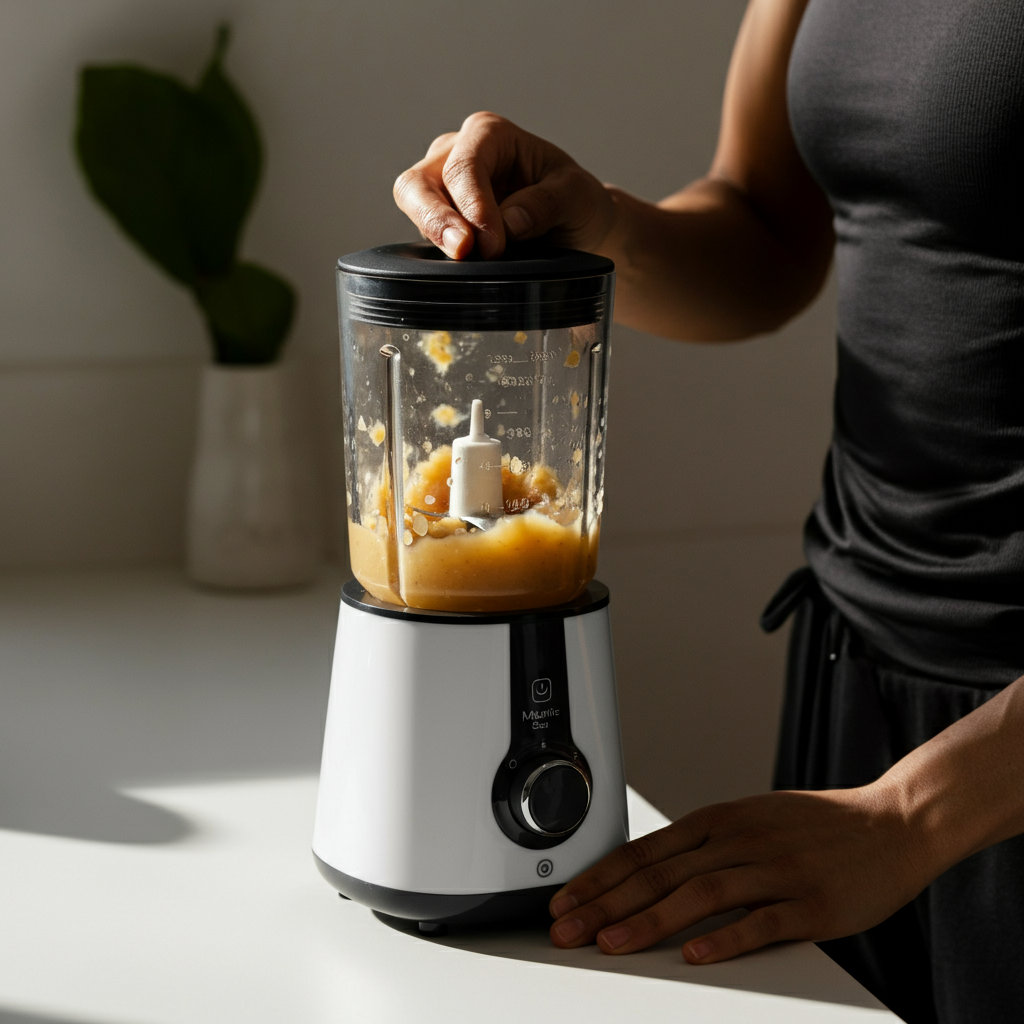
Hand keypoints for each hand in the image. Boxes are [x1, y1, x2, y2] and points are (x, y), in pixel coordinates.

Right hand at [393, 112, 615, 259]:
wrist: (578, 229)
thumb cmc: (576, 203)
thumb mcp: (577, 196)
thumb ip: (545, 204)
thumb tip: (508, 223)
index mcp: (491, 135)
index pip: (464, 165)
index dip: (473, 205)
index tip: (495, 244)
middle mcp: (458, 154)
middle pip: (419, 181)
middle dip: (435, 218)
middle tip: (461, 251)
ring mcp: (445, 189)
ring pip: (413, 206)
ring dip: (435, 235)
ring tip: (465, 262)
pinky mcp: (444, 222)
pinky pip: (427, 235)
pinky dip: (439, 252)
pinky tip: (464, 269)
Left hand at [548, 784, 936, 962]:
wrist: (892, 824)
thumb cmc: (815, 827)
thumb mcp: (749, 820)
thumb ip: (702, 846)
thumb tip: (647, 871)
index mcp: (719, 820)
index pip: (644, 850)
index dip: (600, 877)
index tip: (565, 900)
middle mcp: (740, 840)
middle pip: (661, 874)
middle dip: (606, 903)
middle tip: (568, 930)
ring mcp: (776, 870)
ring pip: (700, 895)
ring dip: (650, 921)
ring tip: (613, 944)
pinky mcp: (812, 903)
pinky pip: (762, 922)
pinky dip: (725, 940)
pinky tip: (695, 957)